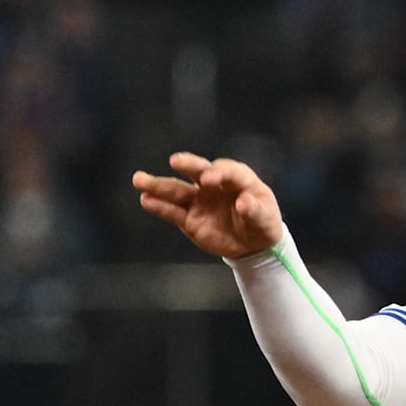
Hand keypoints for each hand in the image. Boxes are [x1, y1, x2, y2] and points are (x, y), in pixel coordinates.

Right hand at [133, 152, 284, 258]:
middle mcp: (215, 185)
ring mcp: (200, 201)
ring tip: (139, 179)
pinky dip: (159, 207)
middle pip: (199, 171)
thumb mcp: (266, 219)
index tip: (208, 179)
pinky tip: (145, 200)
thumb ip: (255, 211)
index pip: (227, 170)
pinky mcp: (190, 219)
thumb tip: (244, 203)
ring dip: (159, 185)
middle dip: (189, 165)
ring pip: (178, 191)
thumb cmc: (263, 223)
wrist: (253, 244)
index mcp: (239, 179)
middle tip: (176, 161)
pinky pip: (173, 212)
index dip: (218, 172)